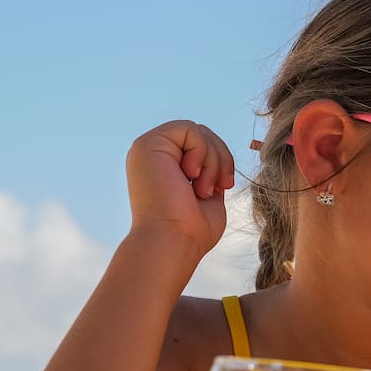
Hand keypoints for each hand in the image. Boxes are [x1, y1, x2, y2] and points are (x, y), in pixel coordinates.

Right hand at [124, 120, 235, 256]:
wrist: (173, 242)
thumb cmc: (192, 229)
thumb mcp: (207, 194)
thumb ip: (209, 173)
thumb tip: (221, 159)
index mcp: (164, 166)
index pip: (202, 144)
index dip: (221, 160)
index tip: (223, 188)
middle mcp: (153, 154)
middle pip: (203, 134)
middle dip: (221, 159)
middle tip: (217, 188)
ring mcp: (148, 148)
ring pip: (198, 131)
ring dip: (212, 161)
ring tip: (201, 188)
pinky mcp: (147, 144)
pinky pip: (189, 128)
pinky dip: (201, 153)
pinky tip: (190, 176)